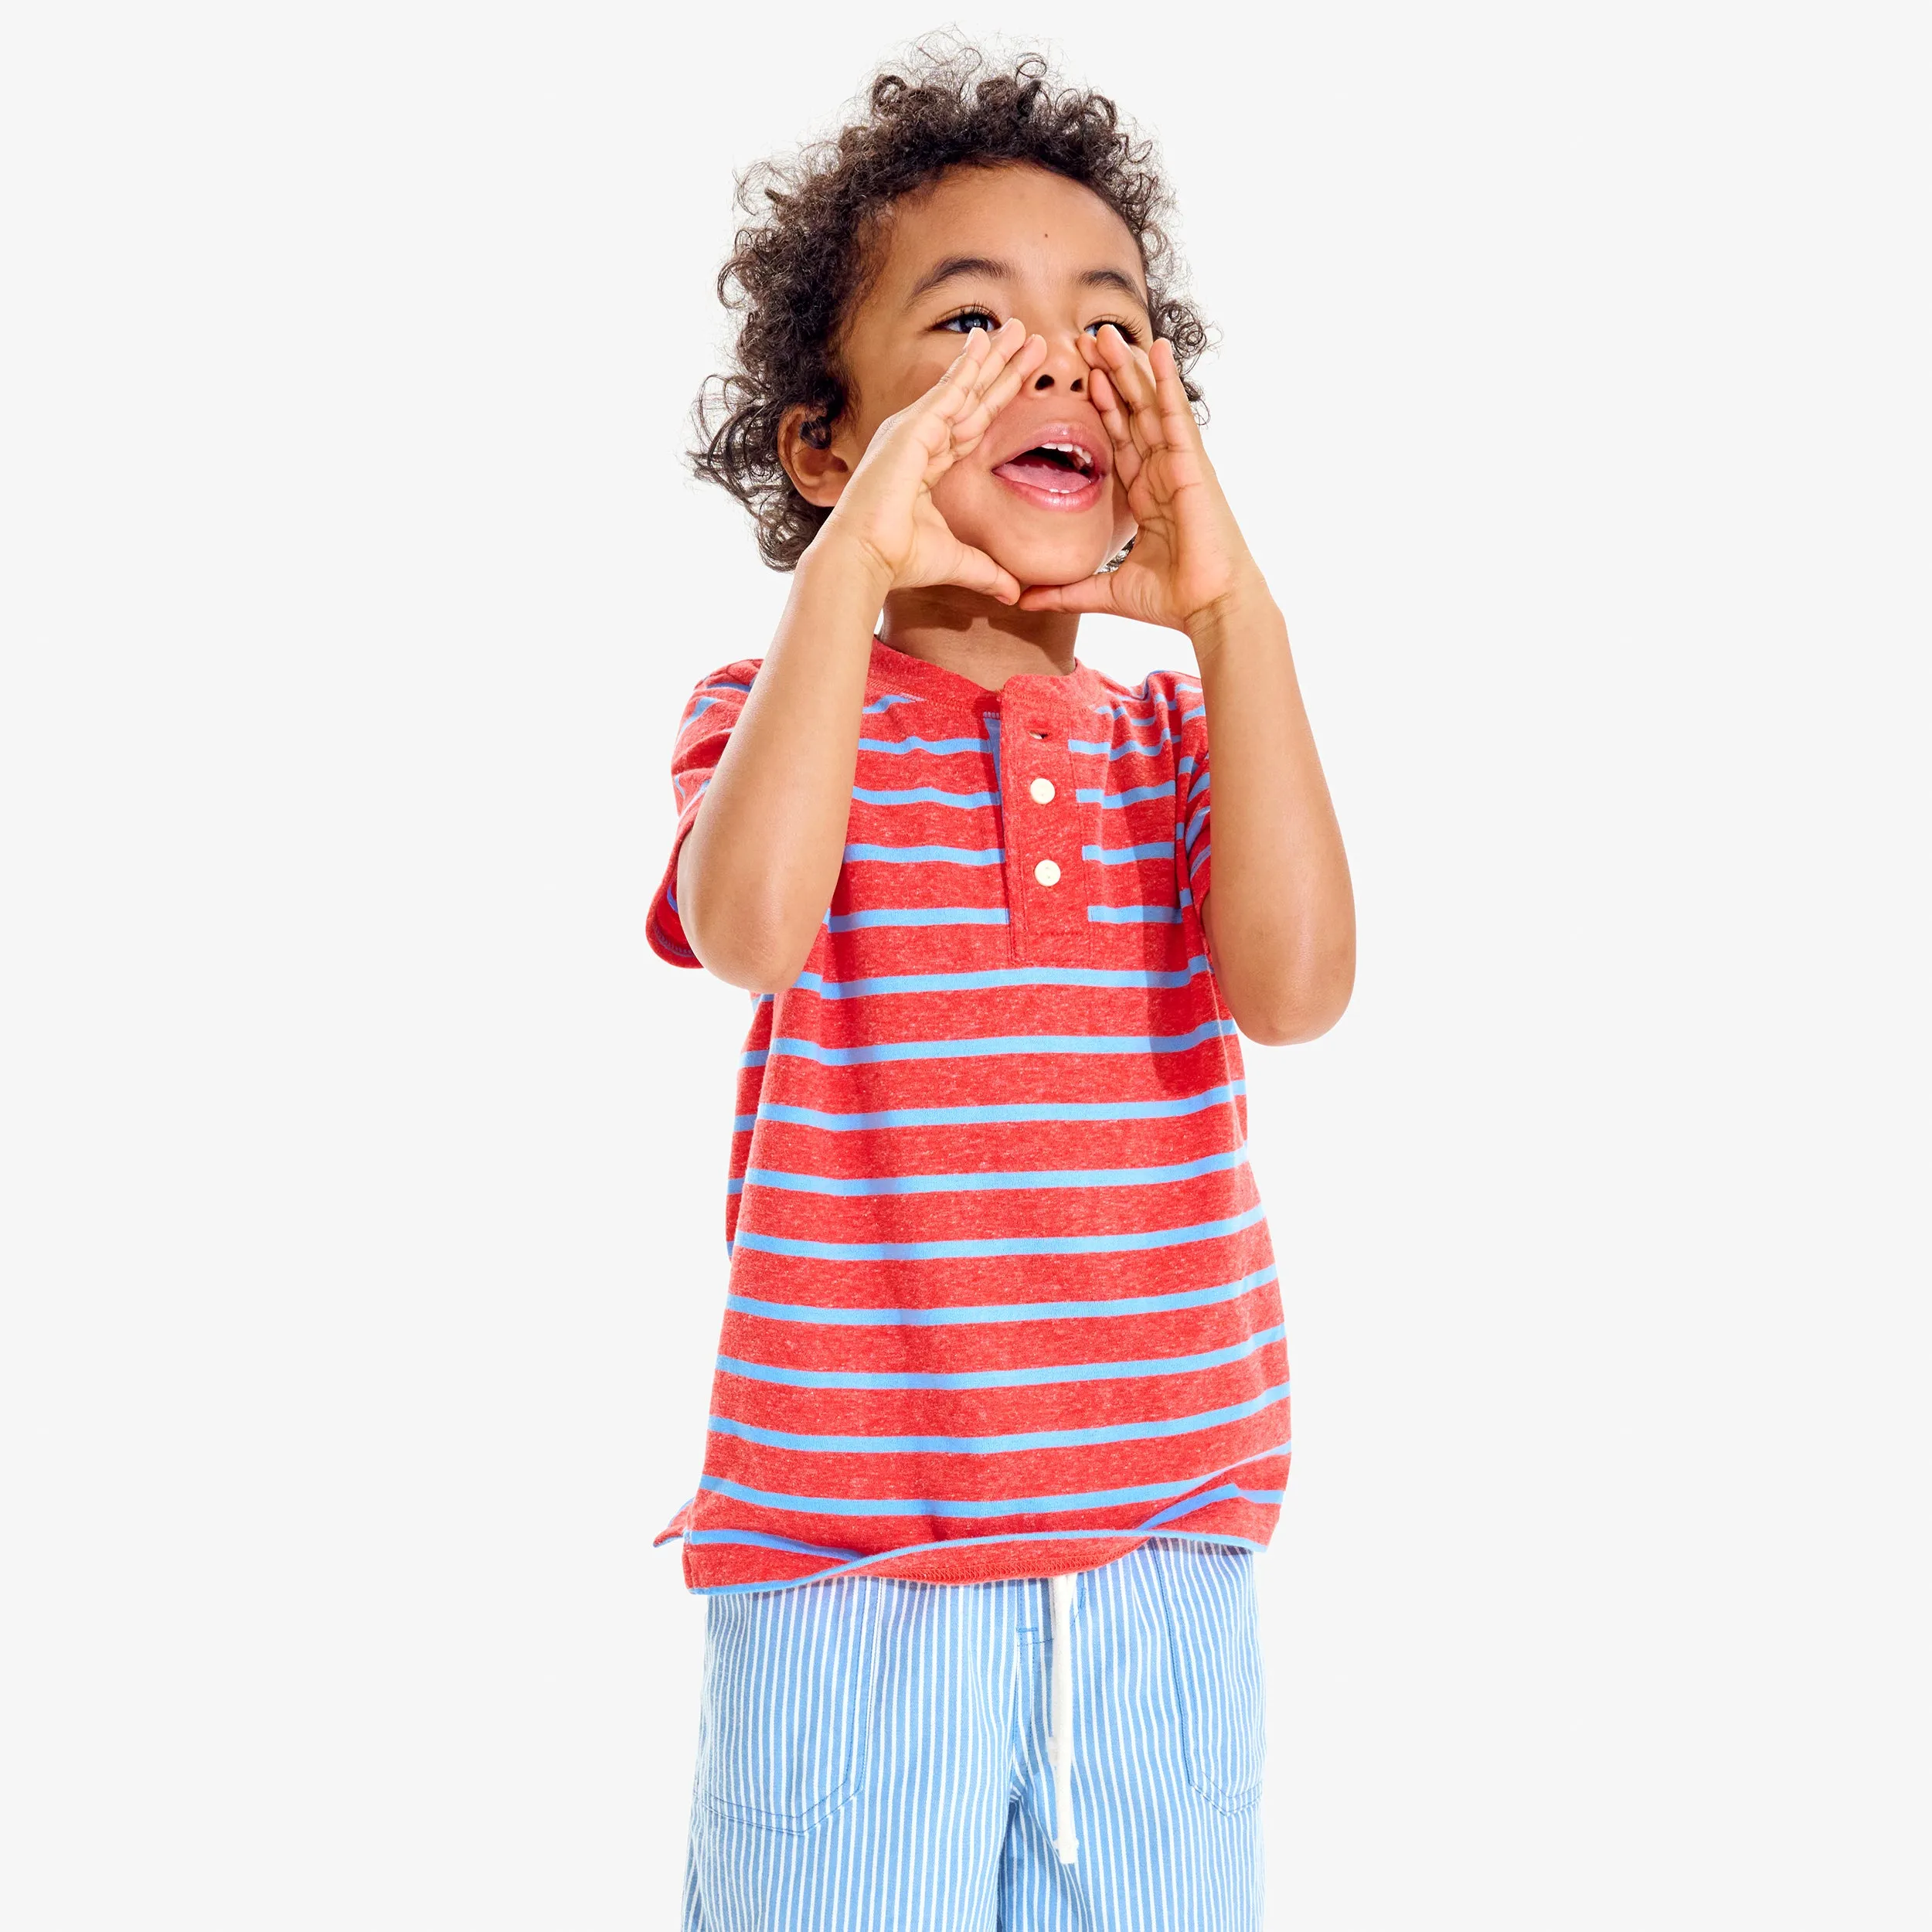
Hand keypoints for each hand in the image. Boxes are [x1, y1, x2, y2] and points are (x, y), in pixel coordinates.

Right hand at [823, 318, 1046, 604]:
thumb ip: (987, 571)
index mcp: (929, 464)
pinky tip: (985, 341)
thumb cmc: (898, 560)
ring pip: (965, 387)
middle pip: (974, 397)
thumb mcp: (956, 561)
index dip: (1001, 400)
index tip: (1025, 377)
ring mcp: (914, 431)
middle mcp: (921, 440)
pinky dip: (968, 366)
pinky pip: (947, 392)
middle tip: (1031, 337)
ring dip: (994, 357)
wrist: (864, 558)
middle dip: (1003, 368)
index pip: (975, 424)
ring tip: (1022, 329)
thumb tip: (1014, 594)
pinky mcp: (911, 430)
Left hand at [1016, 329, 1260, 631]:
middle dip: (1110, 374)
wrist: (1209, 607)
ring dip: (1129, 366)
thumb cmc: (1171, 601)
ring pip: (1148, 403)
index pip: (1119, 439)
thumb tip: (1024, 600)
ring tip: (1108, 331)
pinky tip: (1155, 348)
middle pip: (1132, 411)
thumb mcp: (1105, 591)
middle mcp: (1161, 472)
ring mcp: (1177, 464)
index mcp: (1145, 495)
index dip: (1101, 406)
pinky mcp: (1192, 463)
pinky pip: (1175, 412)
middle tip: (1087, 337)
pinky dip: (1164, 379)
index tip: (1081, 377)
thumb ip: (1064, 591)